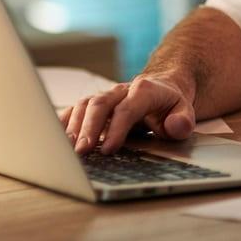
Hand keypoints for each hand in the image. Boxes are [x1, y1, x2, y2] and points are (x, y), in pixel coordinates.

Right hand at [58, 73, 196, 154]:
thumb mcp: (185, 112)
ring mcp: (105, 96)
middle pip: (100, 104)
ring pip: (84, 105)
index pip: (128, 108)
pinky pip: (75, 109)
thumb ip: (183, 120)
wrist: (162, 88)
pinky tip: (55, 138)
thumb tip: (176, 126)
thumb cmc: (171, 106)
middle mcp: (121, 90)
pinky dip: (64, 122)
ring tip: (66, 149)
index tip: (109, 149)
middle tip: (82, 152)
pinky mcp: (94, 104)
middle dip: (89, 128)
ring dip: (74, 127)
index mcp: (145, 90)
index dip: (117, 128)